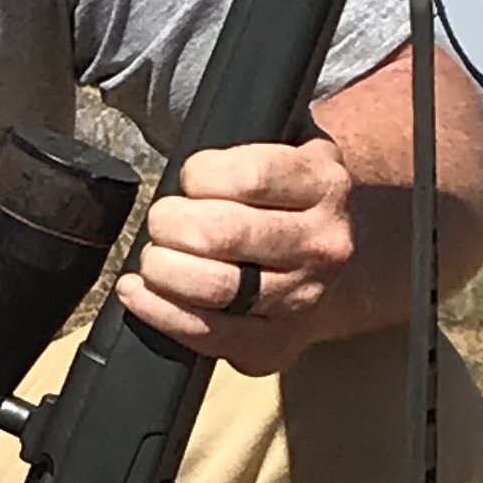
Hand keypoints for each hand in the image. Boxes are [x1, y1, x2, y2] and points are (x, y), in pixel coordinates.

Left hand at [114, 134, 364, 369]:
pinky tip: (139, 293)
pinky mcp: (276, 344)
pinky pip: (206, 332)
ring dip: (163, 269)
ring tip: (154, 257)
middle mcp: (322, 245)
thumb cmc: (292, 201)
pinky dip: (159, 311)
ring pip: (214, 287)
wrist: (343, 266)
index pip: (250, 176)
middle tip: (162, 220)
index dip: (201, 175)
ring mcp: (302, 300)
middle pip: (224, 234)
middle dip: (171, 223)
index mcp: (325, 184)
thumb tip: (191, 156)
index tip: (191, 179)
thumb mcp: (292, 147)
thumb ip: (251, 138)